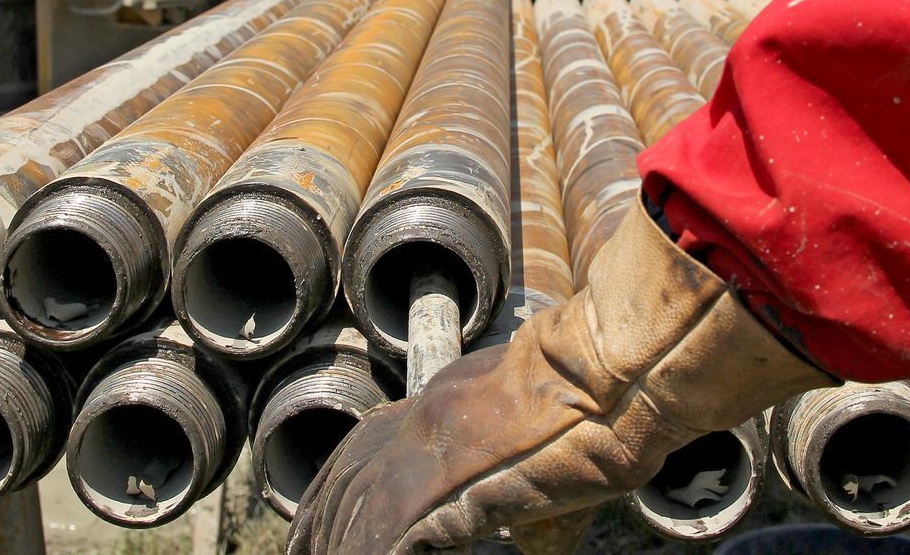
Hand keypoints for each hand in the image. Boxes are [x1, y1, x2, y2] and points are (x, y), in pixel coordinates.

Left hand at [285, 207, 832, 552]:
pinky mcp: (440, 491)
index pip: (372, 437)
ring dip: (333, 539)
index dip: (343, 475)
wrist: (611, 373)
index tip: (326, 501)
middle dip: (319, 512)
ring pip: (355, 506)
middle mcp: (426, 419)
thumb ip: (523, 470)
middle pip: (349, 470)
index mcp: (449, 399)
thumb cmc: (606, 391)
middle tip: (299, 543)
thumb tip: (526, 521)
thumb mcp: (550, 427)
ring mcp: (428, 453)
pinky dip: (364, 552)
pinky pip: (383, 537)